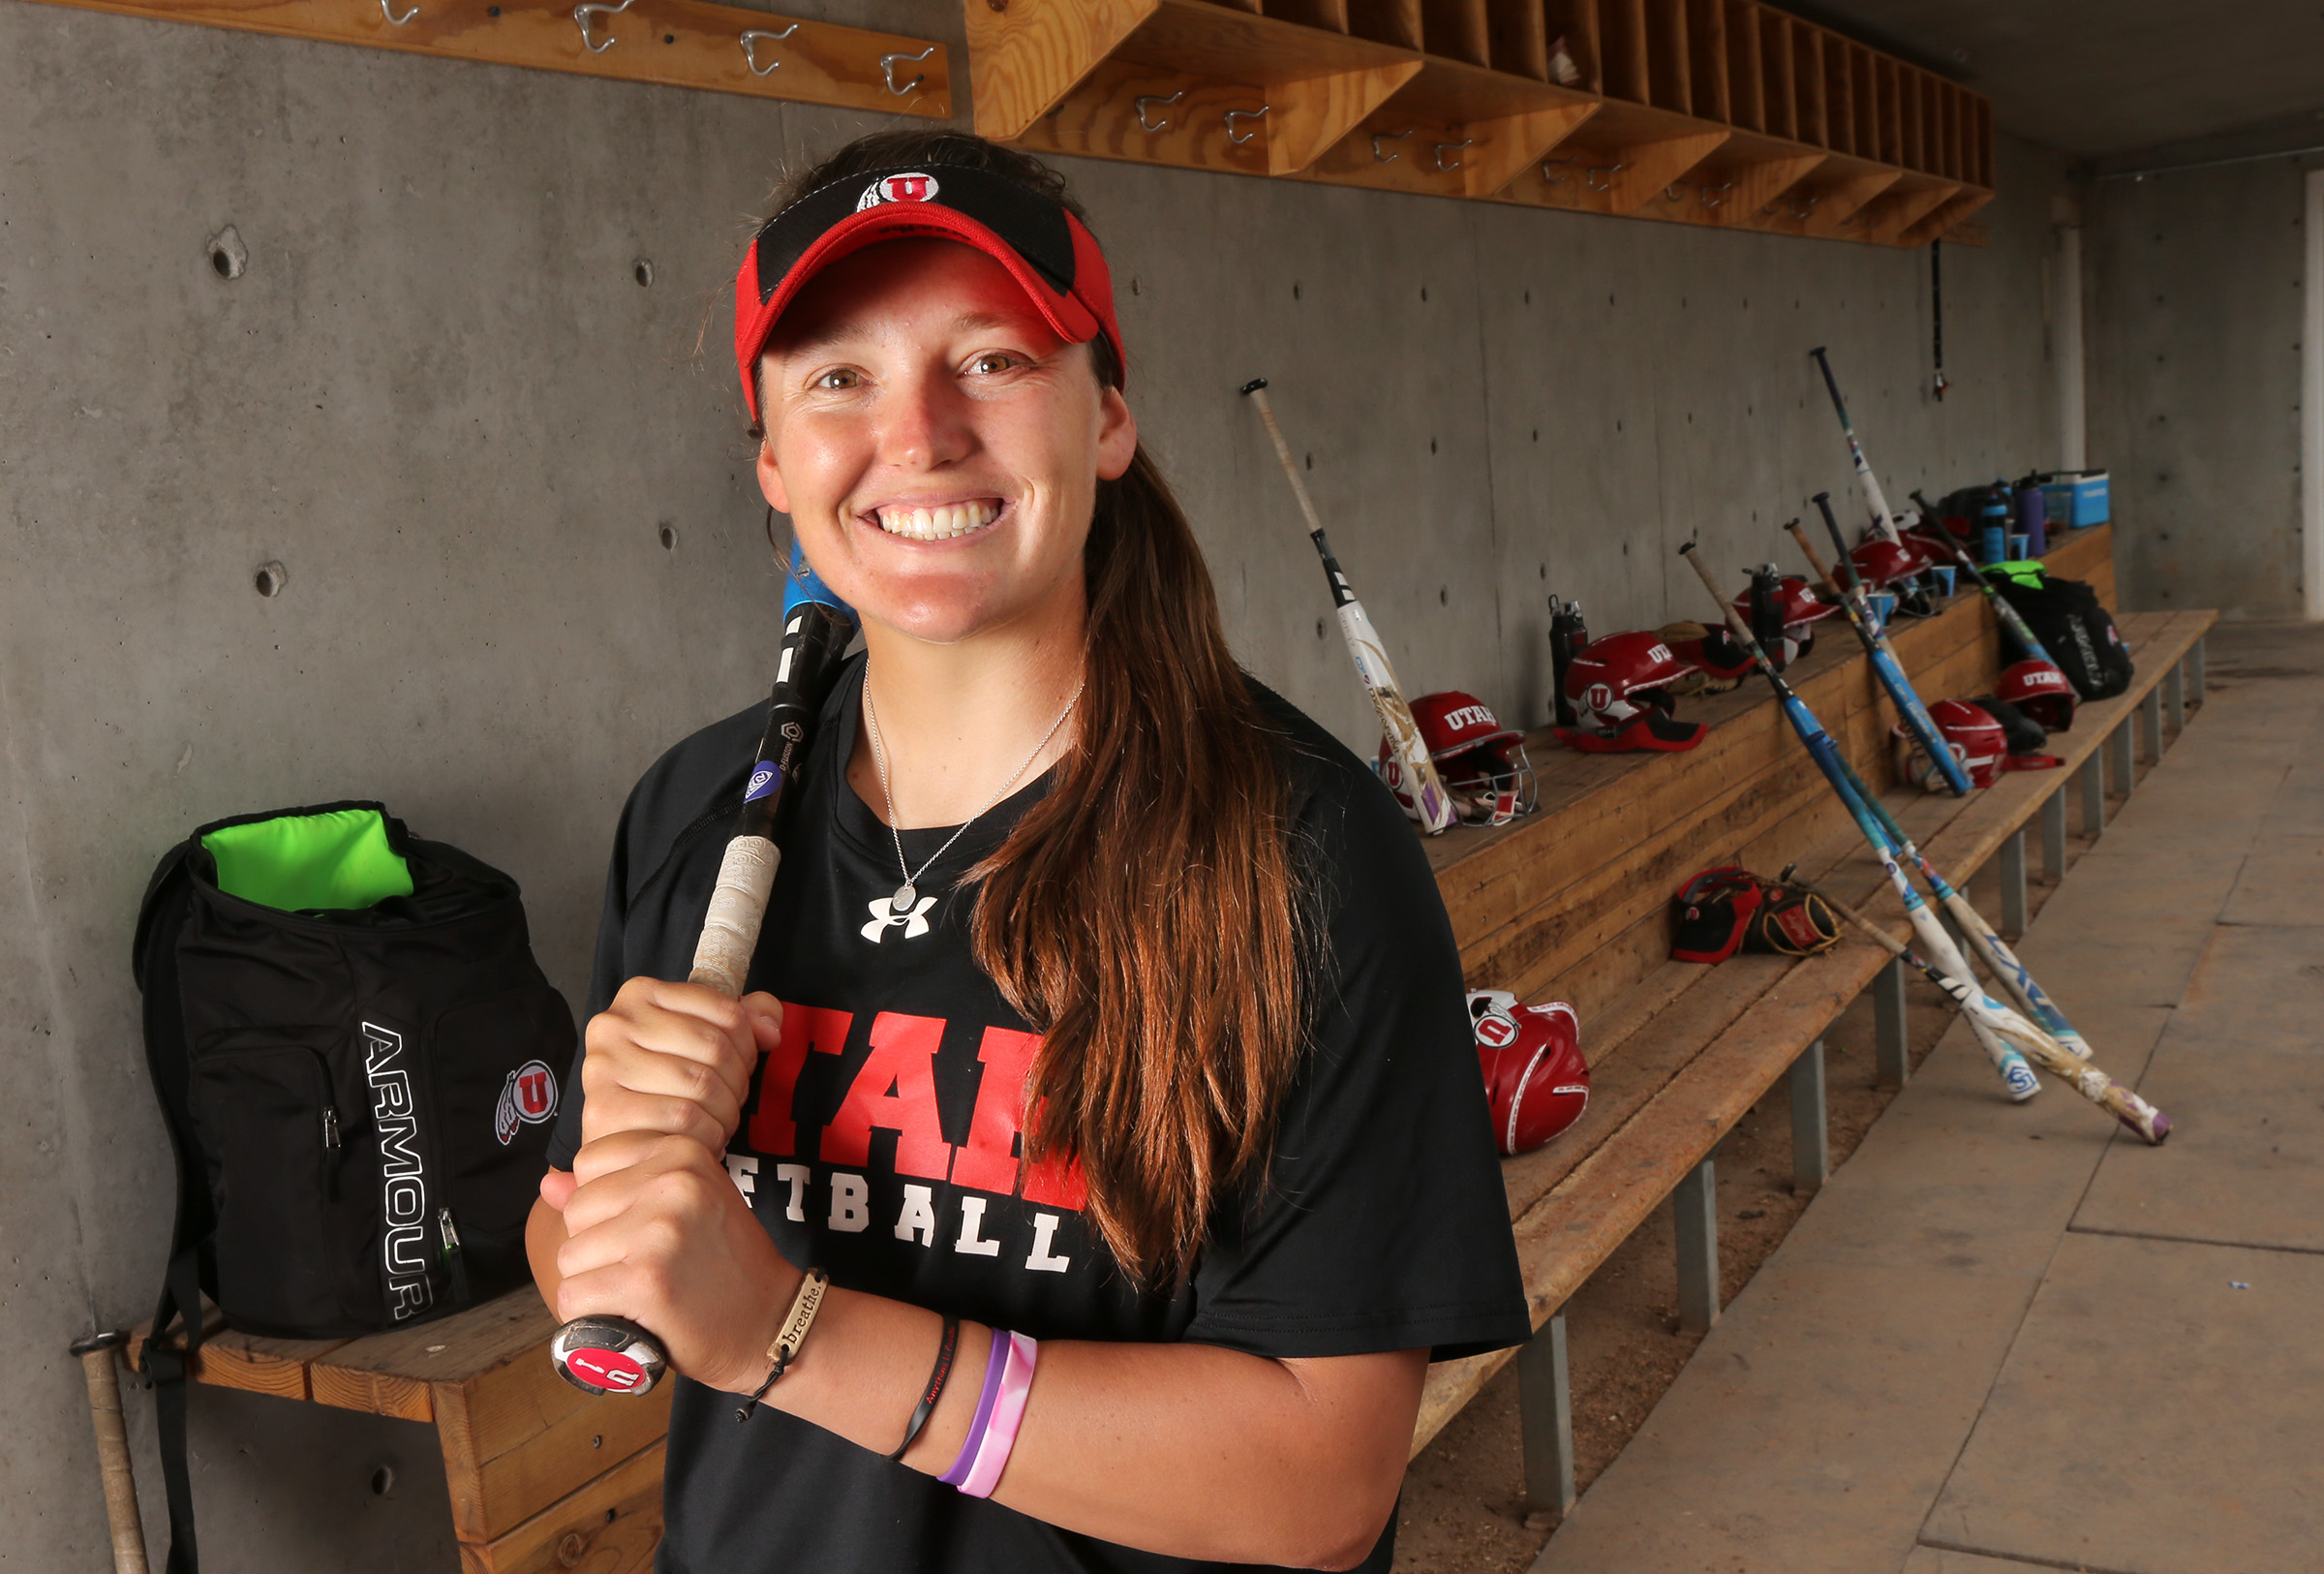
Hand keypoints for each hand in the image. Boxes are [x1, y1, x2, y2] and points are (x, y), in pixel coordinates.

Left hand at [545, 1134, 799, 1393]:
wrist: (769, 1323)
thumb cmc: (724, 1264)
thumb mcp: (684, 1205)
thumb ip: (618, 1188)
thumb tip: (548, 1184)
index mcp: (682, 1150)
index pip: (590, 1161)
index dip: (606, 1204)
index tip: (647, 1228)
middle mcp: (671, 1181)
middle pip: (576, 1210)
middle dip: (597, 1245)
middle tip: (649, 1265)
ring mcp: (659, 1230)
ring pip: (571, 1255)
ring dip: (595, 1283)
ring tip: (643, 1290)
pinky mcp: (646, 1280)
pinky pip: (575, 1297)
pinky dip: (591, 1317)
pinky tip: (631, 1314)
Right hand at [579, 978, 781, 1155]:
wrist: (620, 1147)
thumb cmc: (663, 1087)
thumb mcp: (703, 1040)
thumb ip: (746, 1019)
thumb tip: (770, 1030)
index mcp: (640, 993)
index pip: (727, 1011)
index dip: (749, 1047)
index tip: (742, 1069)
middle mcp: (614, 1023)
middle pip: (715, 1047)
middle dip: (737, 1083)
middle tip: (731, 1103)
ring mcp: (602, 1065)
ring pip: (701, 1084)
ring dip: (724, 1113)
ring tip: (717, 1123)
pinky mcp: (603, 1109)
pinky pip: (682, 1117)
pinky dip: (706, 1134)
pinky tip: (701, 1139)